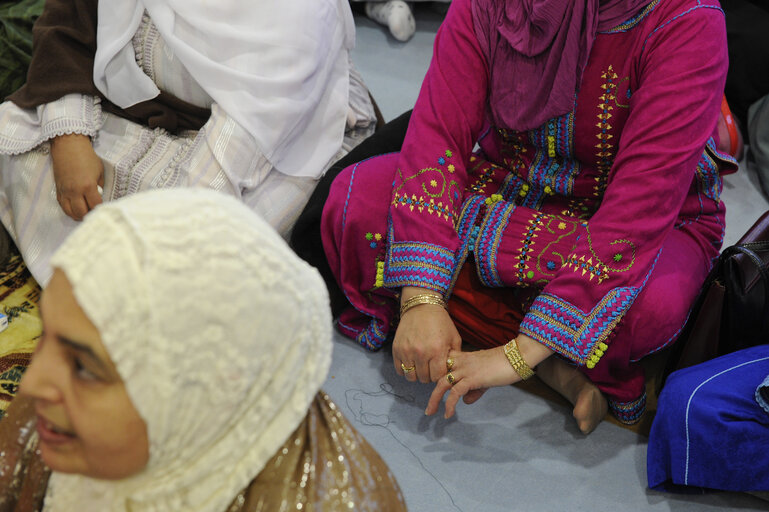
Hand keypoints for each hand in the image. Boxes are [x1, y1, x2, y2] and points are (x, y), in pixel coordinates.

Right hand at [50, 134, 103, 220]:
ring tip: (86, 213)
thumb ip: (101, 186)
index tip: (104, 208)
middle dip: (89, 214)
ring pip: (70, 212)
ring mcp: (64, 191)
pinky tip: (76, 209)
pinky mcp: (58, 189)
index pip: (95, 205)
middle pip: (81, 212)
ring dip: (78, 215)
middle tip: (95, 212)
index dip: (100, 209)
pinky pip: (62, 205)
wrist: (68, 146)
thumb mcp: (100, 171)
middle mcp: (74, 191)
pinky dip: (70, 210)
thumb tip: (103, 198)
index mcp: (87, 186)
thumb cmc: (87, 157)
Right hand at [393, 287, 460, 383]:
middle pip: (424, 379)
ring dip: (417, 374)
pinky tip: (411, 363)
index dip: (440, 375)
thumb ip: (455, 356)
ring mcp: (407, 351)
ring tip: (421, 366)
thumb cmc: (440, 322)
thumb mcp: (454, 337)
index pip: (438, 377)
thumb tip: (452, 371)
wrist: (421, 306)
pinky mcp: (396, 349)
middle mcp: (421, 353)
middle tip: (431, 367)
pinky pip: (399, 370)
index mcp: (437, 350)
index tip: (440, 369)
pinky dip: (405, 370)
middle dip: (429, 375)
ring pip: (411, 377)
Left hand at [425, 334, 553, 417]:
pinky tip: (448, 414)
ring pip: (442, 384)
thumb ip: (475, 389)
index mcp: (462, 358)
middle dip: (432, 393)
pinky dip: (449, 404)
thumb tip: (466, 401)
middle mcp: (460, 362)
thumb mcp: (486, 378)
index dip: (435, 376)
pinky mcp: (472, 378)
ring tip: (431, 412)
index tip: (432, 391)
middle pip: (437, 375)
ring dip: (435, 400)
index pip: (442, 365)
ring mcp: (465, 369)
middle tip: (428, 408)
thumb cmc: (503, 365)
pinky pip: (455, 392)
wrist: (515, 357)